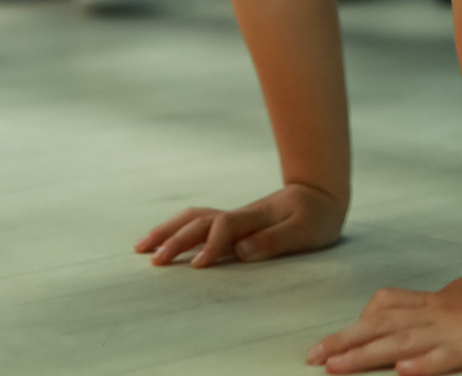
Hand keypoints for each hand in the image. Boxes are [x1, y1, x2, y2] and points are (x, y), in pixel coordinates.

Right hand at [136, 182, 343, 269]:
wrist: (320, 194)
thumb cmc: (315, 217)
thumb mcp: (305, 231)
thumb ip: (274, 240)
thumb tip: (241, 251)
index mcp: (255, 218)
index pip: (225, 228)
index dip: (211, 245)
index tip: (198, 266)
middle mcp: (239, 216)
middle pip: (199, 222)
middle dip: (175, 239)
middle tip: (153, 261)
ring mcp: (233, 217)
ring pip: (193, 218)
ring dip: (167, 230)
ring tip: (141, 247)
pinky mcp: (232, 222)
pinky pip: (198, 222)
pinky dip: (177, 228)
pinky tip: (164, 239)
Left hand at [306, 273, 461, 374]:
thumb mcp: (454, 299)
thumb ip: (421, 307)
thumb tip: (383, 311)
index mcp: (433, 304)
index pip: (383, 312)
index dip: (351, 327)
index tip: (321, 348)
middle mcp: (437, 315)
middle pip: (382, 327)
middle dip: (345, 344)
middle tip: (312, 359)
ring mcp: (456, 330)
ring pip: (402, 342)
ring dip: (367, 355)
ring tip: (337, 368)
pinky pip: (447, 357)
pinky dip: (425, 365)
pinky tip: (403, 373)